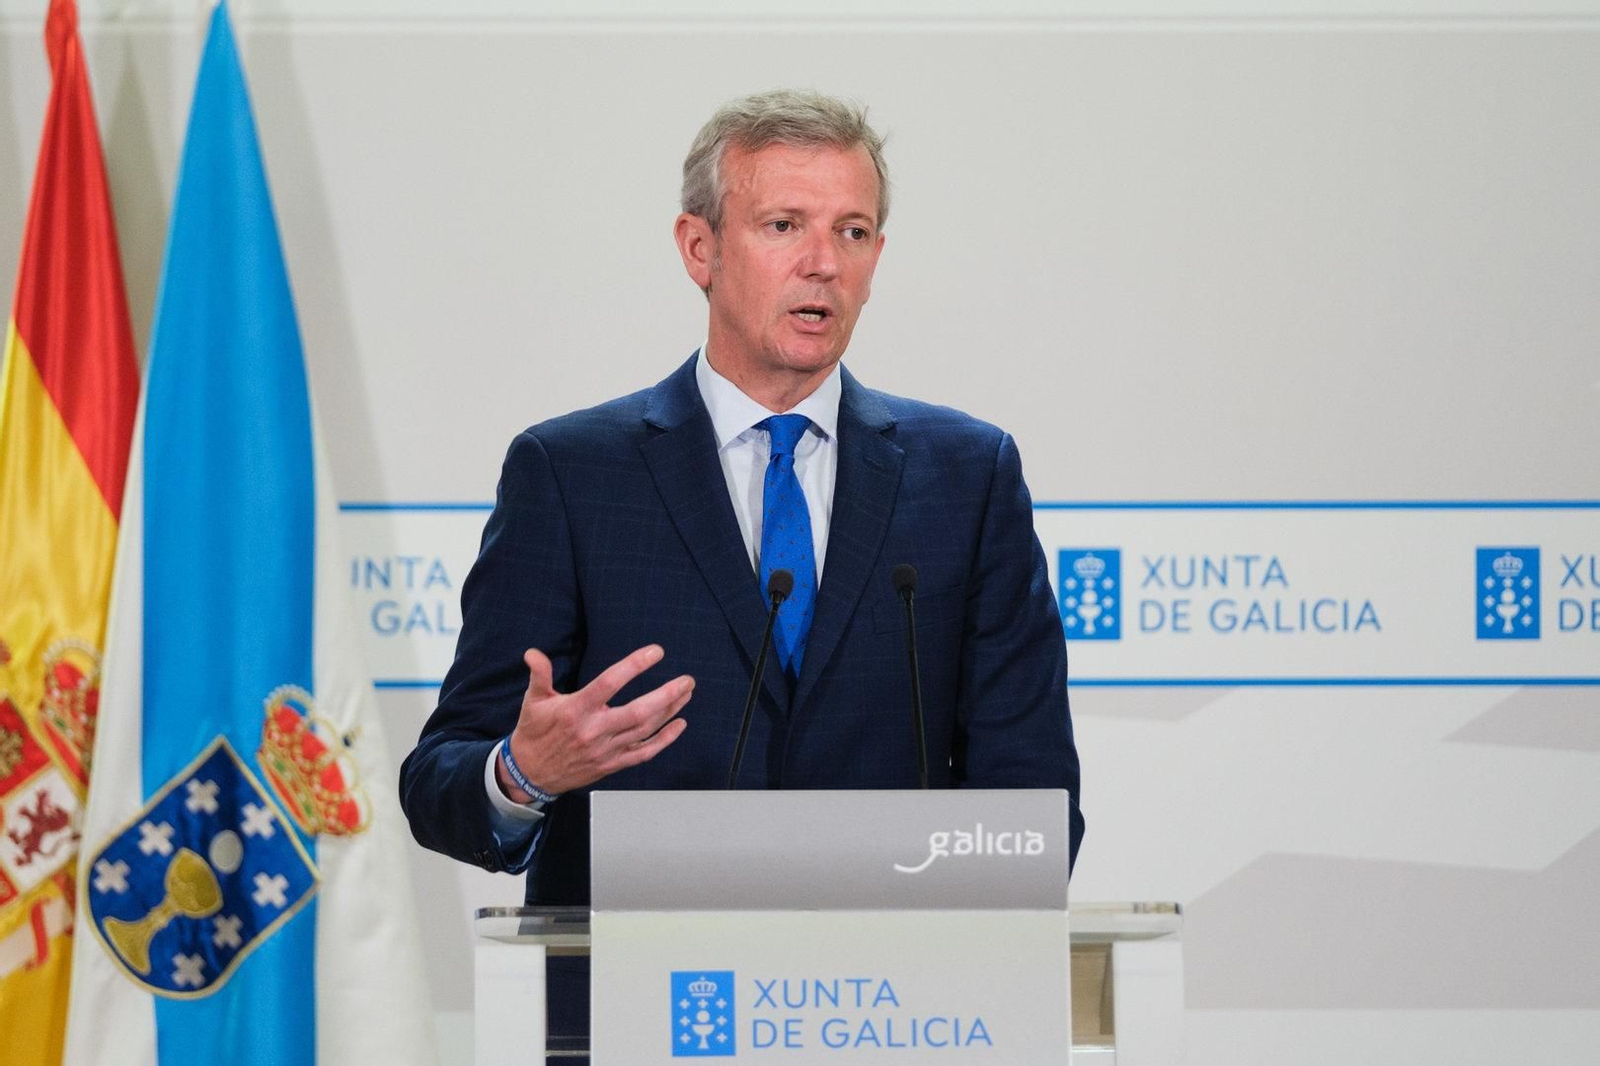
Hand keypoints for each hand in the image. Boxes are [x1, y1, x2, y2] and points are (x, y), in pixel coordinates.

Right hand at [496, 644, 691, 799]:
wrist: (530, 774)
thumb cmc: (534, 733)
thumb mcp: (533, 701)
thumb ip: (539, 674)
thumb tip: (533, 653)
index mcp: (576, 710)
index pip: (609, 683)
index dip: (634, 666)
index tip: (655, 652)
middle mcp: (594, 731)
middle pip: (638, 711)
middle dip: (667, 695)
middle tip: (687, 680)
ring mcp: (605, 750)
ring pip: (645, 730)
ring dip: (670, 711)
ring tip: (686, 693)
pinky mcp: (611, 765)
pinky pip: (644, 753)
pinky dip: (665, 740)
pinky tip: (679, 725)